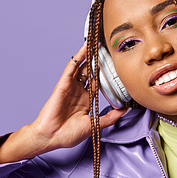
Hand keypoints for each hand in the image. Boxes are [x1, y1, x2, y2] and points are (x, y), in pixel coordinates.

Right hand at [0, 45, 127, 163]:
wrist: (52, 137)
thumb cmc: (69, 134)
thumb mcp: (95, 125)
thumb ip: (110, 117)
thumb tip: (124, 110)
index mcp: (86, 100)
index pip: (98, 82)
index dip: (107, 74)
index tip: (117, 66)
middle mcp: (79, 91)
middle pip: (91, 71)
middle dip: (99, 60)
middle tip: (109, 48)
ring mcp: (71, 86)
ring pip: (82, 66)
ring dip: (90, 54)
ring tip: (99, 41)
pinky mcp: (63, 84)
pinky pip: (72, 67)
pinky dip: (79, 56)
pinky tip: (86, 47)